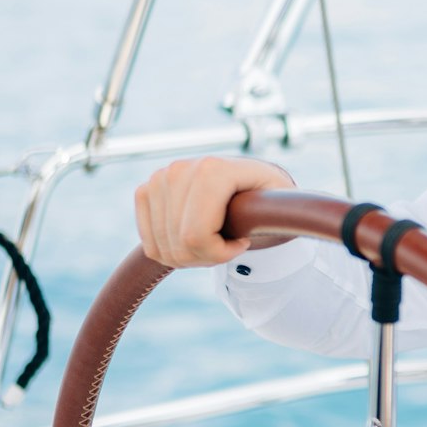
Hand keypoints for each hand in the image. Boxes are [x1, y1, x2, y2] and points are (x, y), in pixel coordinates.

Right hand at [133, 156, 294, 267]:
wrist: (248, 180)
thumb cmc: (267, 196)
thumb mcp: (281, 203)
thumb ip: (275, 214)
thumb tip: (253, 234)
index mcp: (212, 170)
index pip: (196, 236)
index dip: (220, 253)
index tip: (243, 243)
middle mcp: (179, 169)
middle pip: (179, 246)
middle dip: (206, 258)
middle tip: (228, 245)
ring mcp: (159, 178)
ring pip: (163, 249)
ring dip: (190, 257)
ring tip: (213, 240)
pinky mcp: (146, 191)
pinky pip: (150, 243)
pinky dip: (171, 252)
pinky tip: (192, 238)